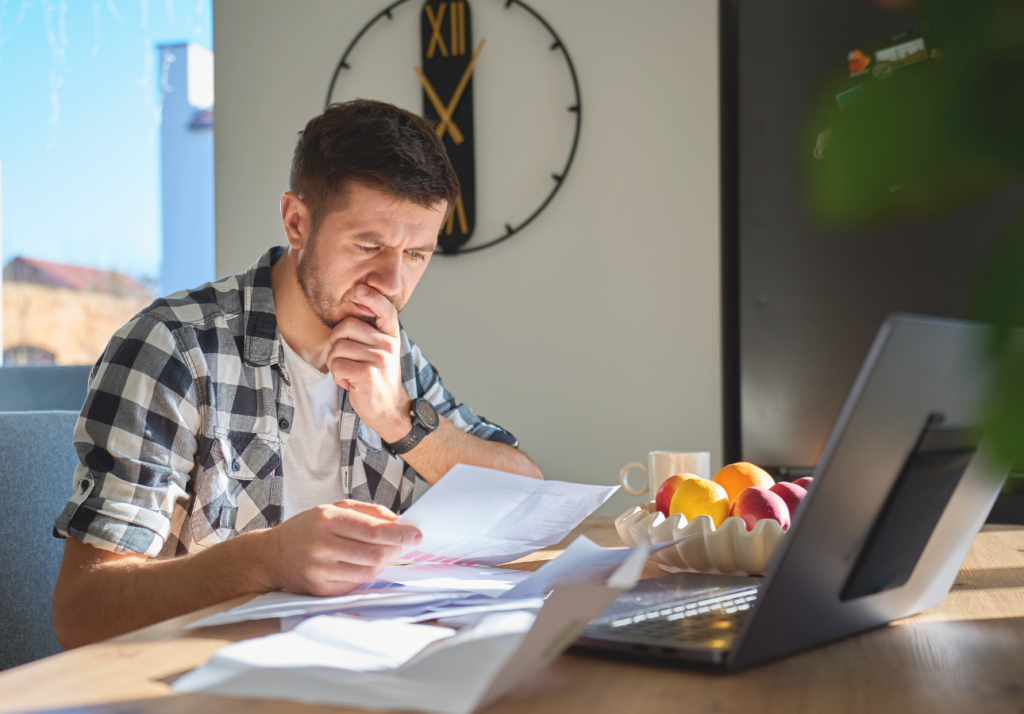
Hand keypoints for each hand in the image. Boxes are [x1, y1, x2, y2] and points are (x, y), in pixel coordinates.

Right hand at [264, 500, 421, 596]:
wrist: (271, 555)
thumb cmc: (306, 529)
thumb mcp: (332, 508)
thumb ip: (367, 511)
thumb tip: (397, 519)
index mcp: (327, 520)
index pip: (373, 530)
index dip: (399, 533)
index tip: (416, 534)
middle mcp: (322, 545)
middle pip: (375, 552)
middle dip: (395, 548)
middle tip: (401, 544)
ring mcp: (320, 570)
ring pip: (369, 570)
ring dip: (382, 562)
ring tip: (380, 553)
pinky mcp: (320, 589)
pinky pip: (356, 584)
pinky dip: (367, 574)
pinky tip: (362, 564)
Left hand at [325, 285, 411, 442]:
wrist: (389, 409)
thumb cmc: (378, 378)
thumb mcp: (381, 352)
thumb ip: (370, 333)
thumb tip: (354, 309)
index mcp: (390, 336)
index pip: (385, 310)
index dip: (373, 297)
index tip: (361, 289)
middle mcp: (387, 345)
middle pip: (345, 327)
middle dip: (336, 343)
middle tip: (346, 359)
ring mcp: (379, 359)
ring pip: (337, 348)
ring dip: (336, 364)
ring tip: (350, 373)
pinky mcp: (367, 374)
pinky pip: (336, 365)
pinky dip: (337, 376)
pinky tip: (350, 383)